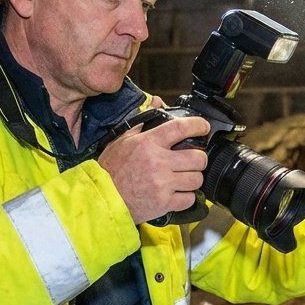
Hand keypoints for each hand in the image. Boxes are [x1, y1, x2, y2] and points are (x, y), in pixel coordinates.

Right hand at [96, 107, 209, 223]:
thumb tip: (156, 101)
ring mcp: (162, 184)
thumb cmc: (111, 168)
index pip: (181, 128)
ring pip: (197, 179)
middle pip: (198, 157)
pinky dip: (187, 197)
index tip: (203, 127)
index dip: (198, 125)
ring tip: (185, 177)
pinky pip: (189, 199)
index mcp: (148, 143)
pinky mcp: (164, 203)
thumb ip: (142, 120)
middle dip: (199, 158)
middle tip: (193, 159)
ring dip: (194, 178)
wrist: (101, 197)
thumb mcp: (122, 139)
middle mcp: (158, 162)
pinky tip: (178, 192)